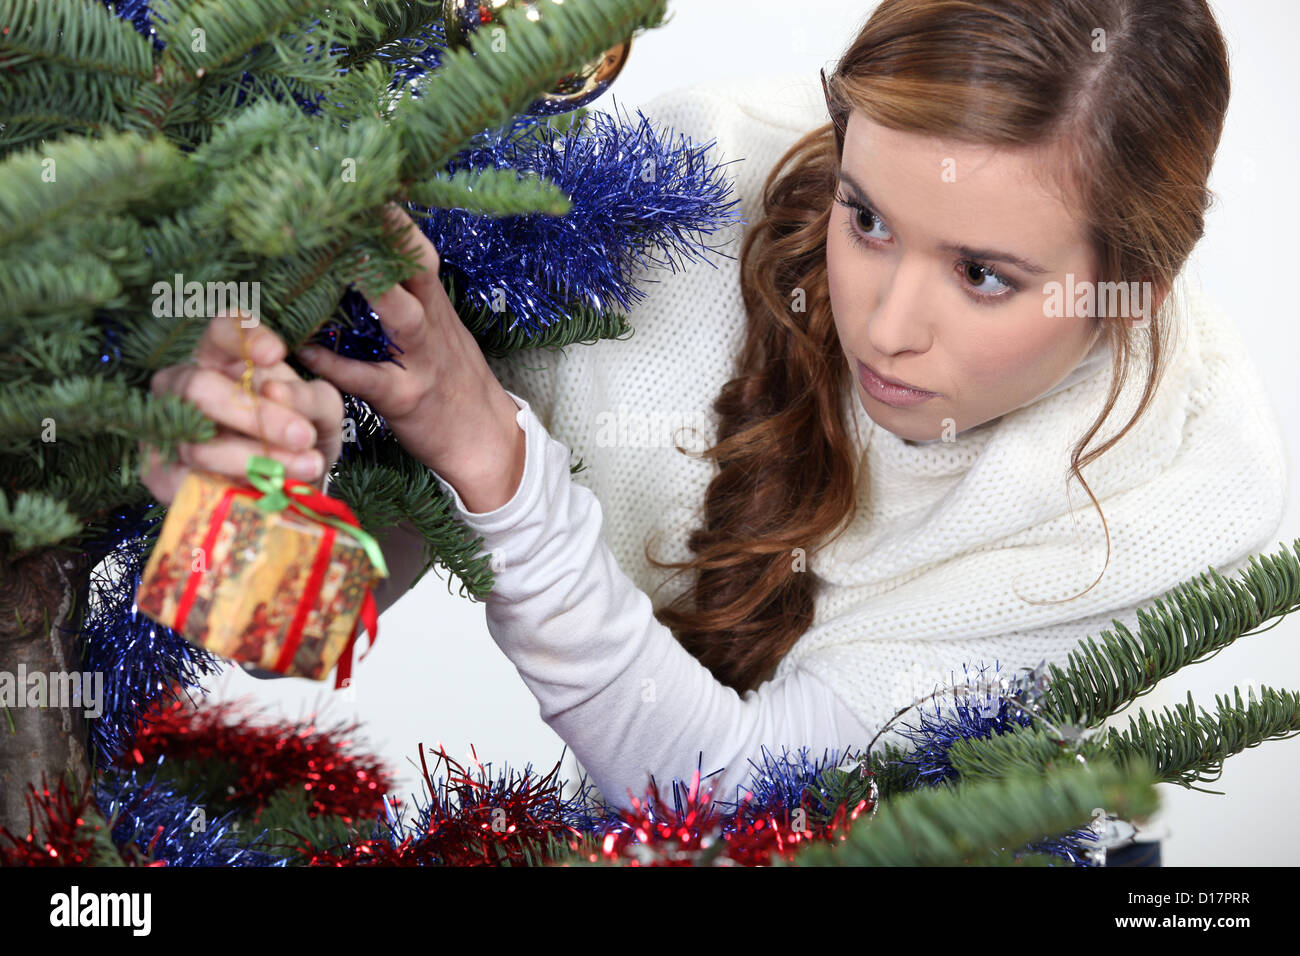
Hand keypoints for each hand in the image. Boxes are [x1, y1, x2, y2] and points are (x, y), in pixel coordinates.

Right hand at [139, 313, 344, 505]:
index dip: (244, 337)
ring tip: (306, 466)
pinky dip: (235, 488)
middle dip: (255, 415)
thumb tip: (273, 390)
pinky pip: (189, 483)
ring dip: (257, 460)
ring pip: (198, 444)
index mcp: (222, 356)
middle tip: (303, 435)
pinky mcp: (161, 474)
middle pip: (199, 387)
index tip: (276, 353)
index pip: (222, 330)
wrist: (292, 483)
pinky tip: (268, 491)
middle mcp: (184, 385)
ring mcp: (166, 429)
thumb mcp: (321, 411)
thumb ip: (307, 397)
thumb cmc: (302, 430)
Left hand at [295, 204, 524, 512]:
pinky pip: (368, 379)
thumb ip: (408, 302)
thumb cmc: (452, 386)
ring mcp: (423, 363)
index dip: (394, 218)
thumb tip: (366, 263)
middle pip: (419, 269)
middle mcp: (433, 327)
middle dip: (389, 234)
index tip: (364, 181)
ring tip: (337, 258)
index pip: (419, 251)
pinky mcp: (407, 400)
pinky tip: (301, 349)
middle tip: (352, 199)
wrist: (486, 444)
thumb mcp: (440, 336)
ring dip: (374, 287)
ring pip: (403, 317)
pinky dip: (334, 363)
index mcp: (437, 308)